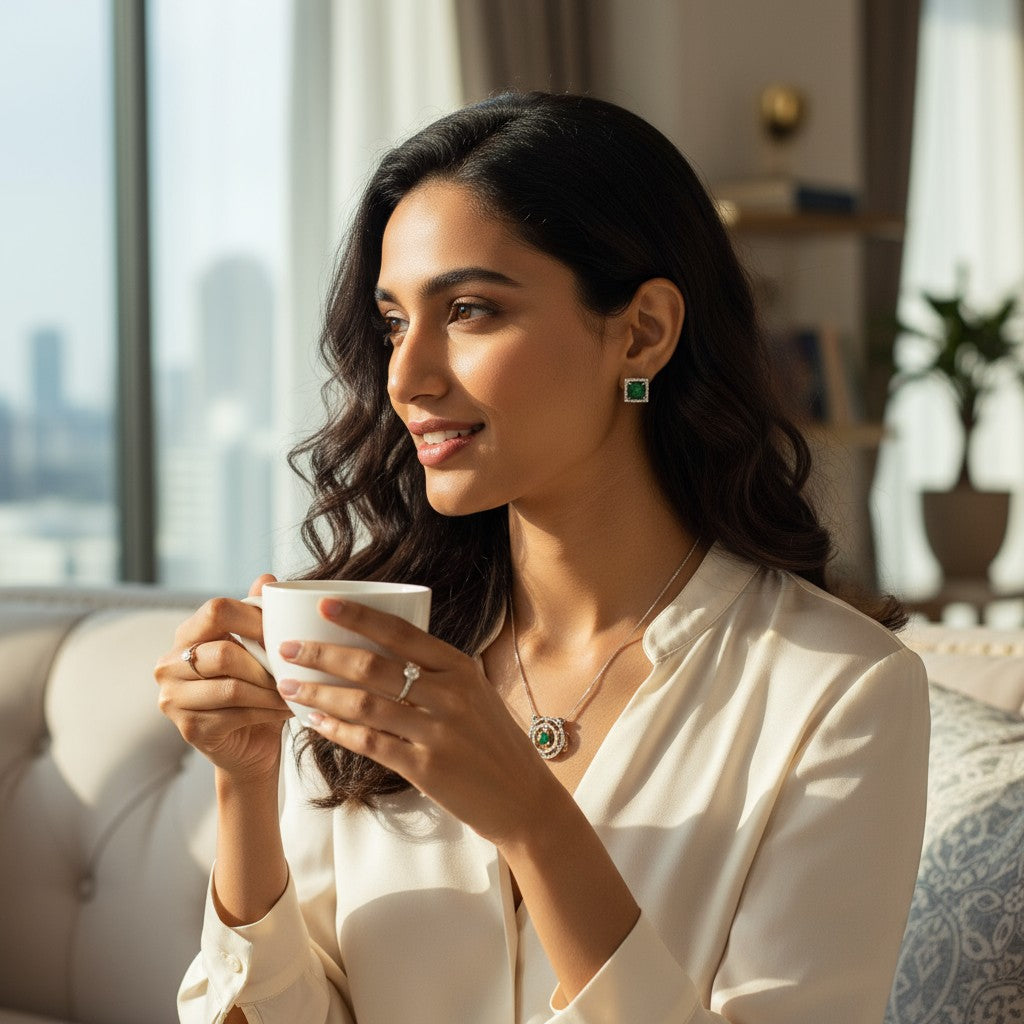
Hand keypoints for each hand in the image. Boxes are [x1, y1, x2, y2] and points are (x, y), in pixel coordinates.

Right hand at [154, 574, 291, 781]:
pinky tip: (287, 709)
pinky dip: (268, 711)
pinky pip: (236, 714)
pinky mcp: (188, 729)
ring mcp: (173, 699)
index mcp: (187, 635)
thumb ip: (259, 613)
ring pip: (233, 687)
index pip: (216, 610)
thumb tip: (268, 578)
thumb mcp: (260, 648)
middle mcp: (169, 664)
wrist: (250, 745)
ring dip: (271, 690)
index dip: (255, 618)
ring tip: (296, 690)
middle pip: (225, 653)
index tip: (284, 631)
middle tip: (295, 669)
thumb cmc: (256, 688)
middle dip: (267, 663)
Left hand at [275, 596, 559, 844]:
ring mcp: (437, 732)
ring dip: (320, 693)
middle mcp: (450, 694)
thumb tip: (383, 647)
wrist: (522, 797)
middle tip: (289, 649)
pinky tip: (316, 722)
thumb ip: (437, 671)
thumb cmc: (492, 741)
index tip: (324, 604)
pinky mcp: (426, 768)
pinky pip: (370, 744)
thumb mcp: (474, 693)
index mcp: (460, 667)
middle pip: (373, 666)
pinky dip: (337, 731)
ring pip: (364, 705)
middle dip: (323, 654)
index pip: (401, 631)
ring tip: (289, 686)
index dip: (359, 616)